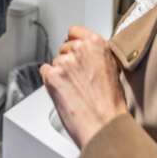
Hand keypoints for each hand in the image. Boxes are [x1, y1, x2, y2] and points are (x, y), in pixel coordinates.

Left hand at [40, 26, 127, 147]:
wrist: (104, 126)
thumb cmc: (111, 105)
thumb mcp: (112, 70)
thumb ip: (97, 57)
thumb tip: (87, 57)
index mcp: (97, 44)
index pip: (74, 32)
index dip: (74, 43)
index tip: (74, 51)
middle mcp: (79, 49)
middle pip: (64, 48)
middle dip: (68, 61)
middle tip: (77, 79)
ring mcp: (64, 62)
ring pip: (55, 62)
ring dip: (60, 73)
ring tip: (74, 91)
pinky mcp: (52, 76)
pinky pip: (44, 72)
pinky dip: (50, 81)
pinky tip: (63, 92)